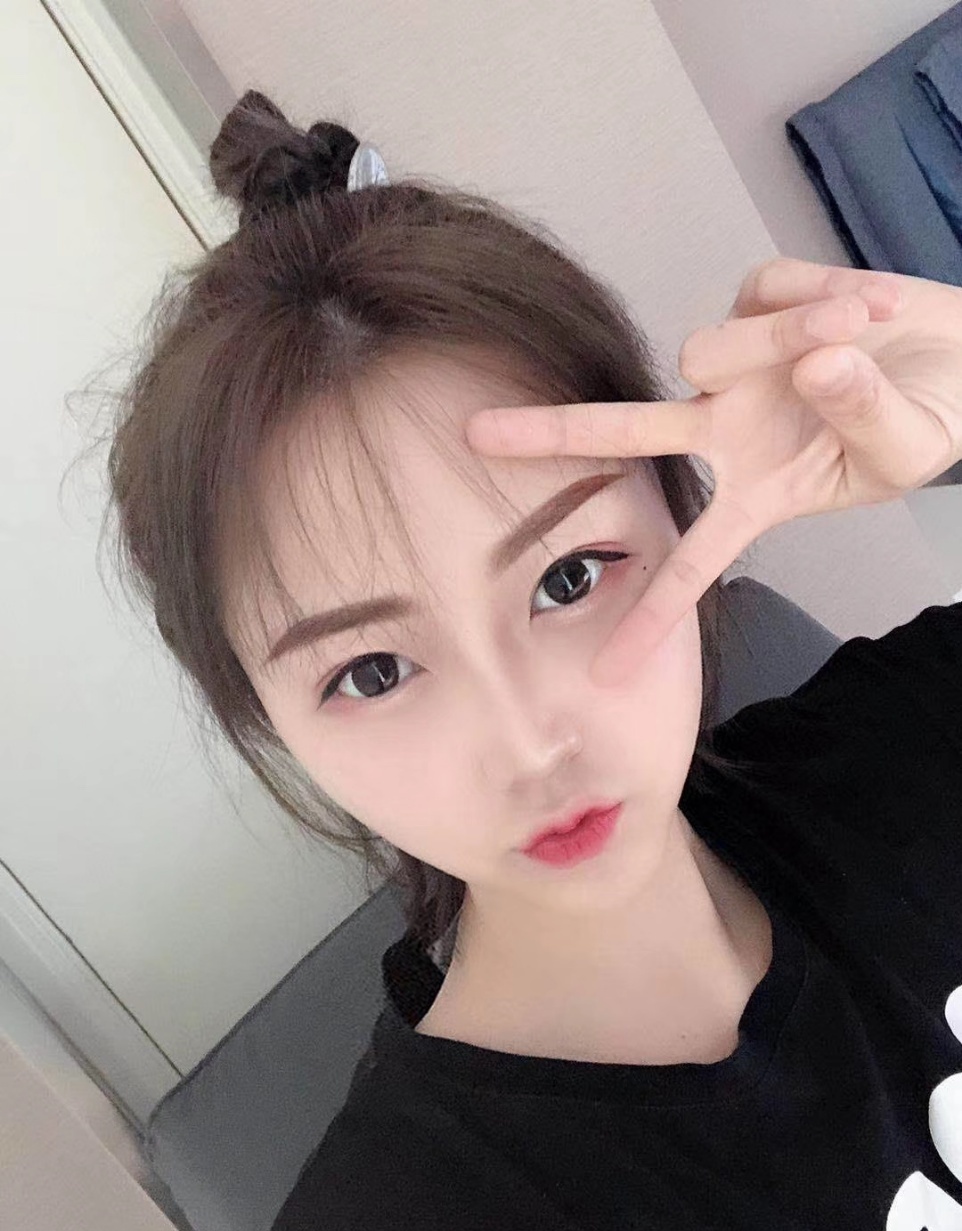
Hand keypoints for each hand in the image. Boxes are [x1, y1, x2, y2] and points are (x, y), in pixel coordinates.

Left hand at [466, 256, 961, 683]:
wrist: (957, 362)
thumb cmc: (925, 421)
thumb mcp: (905, 449)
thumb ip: (863, 414)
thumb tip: (816, 364)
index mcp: (755, 492)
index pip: (693, 565)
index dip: (654, 620)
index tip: (606, 676)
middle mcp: (725, 430)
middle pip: (621, 431)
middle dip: (550, 433)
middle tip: (475, 437)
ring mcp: (733, 368)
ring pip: (708, 350)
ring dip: (787, 340)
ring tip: (857, 336)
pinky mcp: (755, 302)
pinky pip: (765, 292)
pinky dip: (819, 296)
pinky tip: (858, 309)